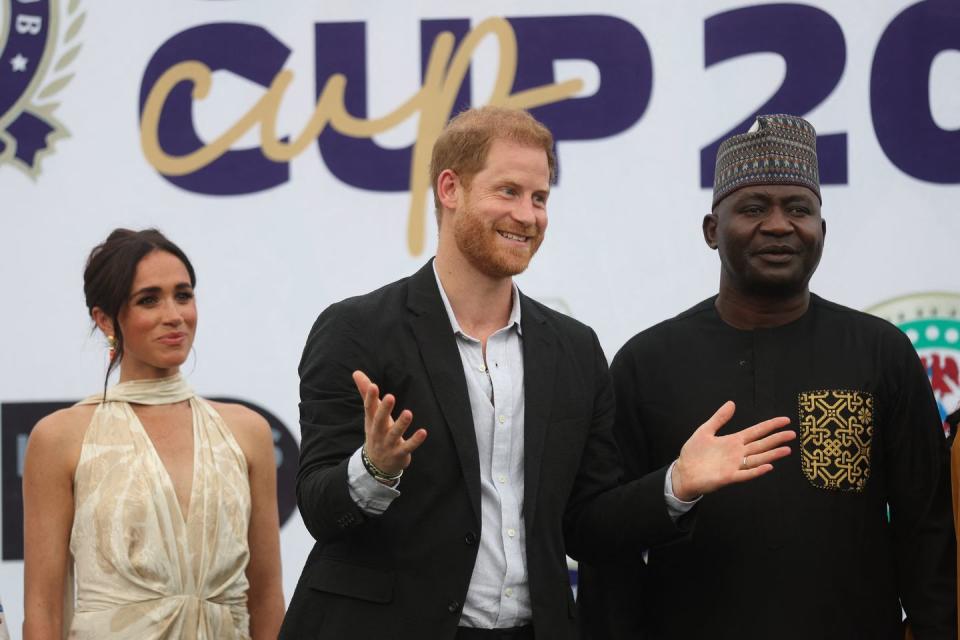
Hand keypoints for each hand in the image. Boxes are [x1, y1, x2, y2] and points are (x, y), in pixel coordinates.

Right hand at [353, 370, 426, 475]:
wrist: (376, 465)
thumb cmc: (376, 431)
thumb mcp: (370, 414)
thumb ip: (366, 393)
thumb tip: (356, 372)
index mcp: (371, 421)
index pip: (369, 408)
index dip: (370, 397)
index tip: (373, 386)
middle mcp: (378, 433)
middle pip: (380, 421)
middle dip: (384, 410)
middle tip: (390, 397)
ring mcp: (388, 444)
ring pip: (394, 434)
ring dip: (401, 424)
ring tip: (408, 413)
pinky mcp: (399, 454)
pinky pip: (407, 447)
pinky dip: (415, 440)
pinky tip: (423, 432)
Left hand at [671, 401, 794, 500]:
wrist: (683, 472)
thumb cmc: (694, 453)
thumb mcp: (705, 431)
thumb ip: (719, 418)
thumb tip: (732, 403)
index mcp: (733, 441)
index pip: (756, 432)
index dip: (770, 426)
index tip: (785, 420)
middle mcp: (737, 453)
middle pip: (761, 444)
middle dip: (776, 439)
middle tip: (793, 434)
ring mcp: (734, 465)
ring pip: (757, 458)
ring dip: (772, 454)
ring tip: (787, 449)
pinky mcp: (728, 477)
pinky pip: (745, 474)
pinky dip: (756, 470)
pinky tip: (768, 466)